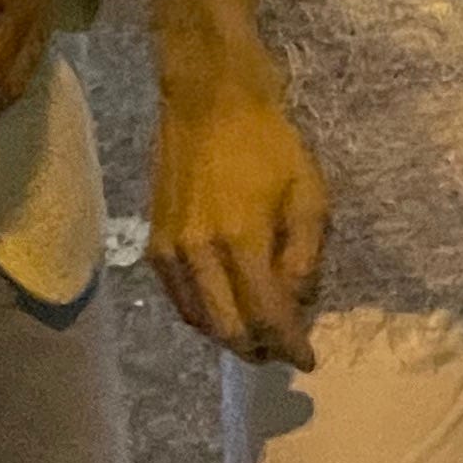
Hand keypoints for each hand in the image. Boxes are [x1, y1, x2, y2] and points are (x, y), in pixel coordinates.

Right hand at [147, 65, 330, 371]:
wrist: (209, 101)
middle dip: (259, 350)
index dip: (289, 345)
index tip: (308, 361)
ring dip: (230, 338)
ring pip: (199, 320)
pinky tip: (226, 314)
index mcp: (240, 241)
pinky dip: (204, 316)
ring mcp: (170, 252)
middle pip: (228, 329)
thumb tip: (297, 304)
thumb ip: (304, 256)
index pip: (266, 316)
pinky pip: (179, 300)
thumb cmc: (270, 142)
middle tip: (283, 354)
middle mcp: (197, 255)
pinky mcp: (154, 244)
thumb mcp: (308, 194)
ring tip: (259, 340)